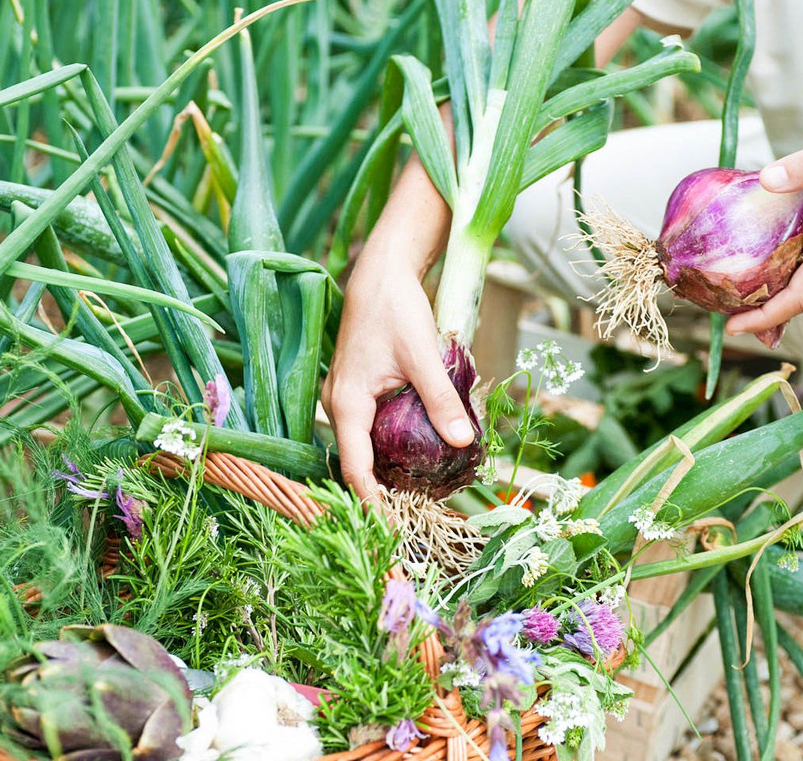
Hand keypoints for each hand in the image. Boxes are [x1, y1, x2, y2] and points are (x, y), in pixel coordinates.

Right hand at [322, 248, 473, 505]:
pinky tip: (414, 453)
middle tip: (415, 517)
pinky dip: (387, 446)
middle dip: (382, 493)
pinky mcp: (356, 389)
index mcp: (346, 402)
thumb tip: (463, 441)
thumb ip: (441, 399)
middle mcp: (338, 404)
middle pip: (356, 462)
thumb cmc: (396, 307)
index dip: (373, 503)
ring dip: (385, 470)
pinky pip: (367, 428)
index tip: (394, 530)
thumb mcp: (423, 355)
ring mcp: (345, 397)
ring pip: (361, 446)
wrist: (381, 271)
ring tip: (417, 494)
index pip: (355, 468)